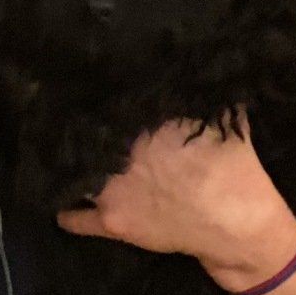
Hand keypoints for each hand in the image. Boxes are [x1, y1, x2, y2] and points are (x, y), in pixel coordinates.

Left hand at [57, 117, 295, 288]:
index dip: (102, 105)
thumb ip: (201, 98)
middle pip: (89, 138)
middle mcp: (119, 153)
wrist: (235, 223)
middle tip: (79, 130)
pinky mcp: (112, 221)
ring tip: (67, 162)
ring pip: (78, 174)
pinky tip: (60, 206)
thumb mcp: (224, 121)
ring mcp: (111, 189)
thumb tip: (195, 70)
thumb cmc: (235, 169)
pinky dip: (67, 212)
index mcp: (144, 124)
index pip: (110, 107)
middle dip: (86, 134)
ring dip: (74, 168)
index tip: (97, 103)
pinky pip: (78, 218)